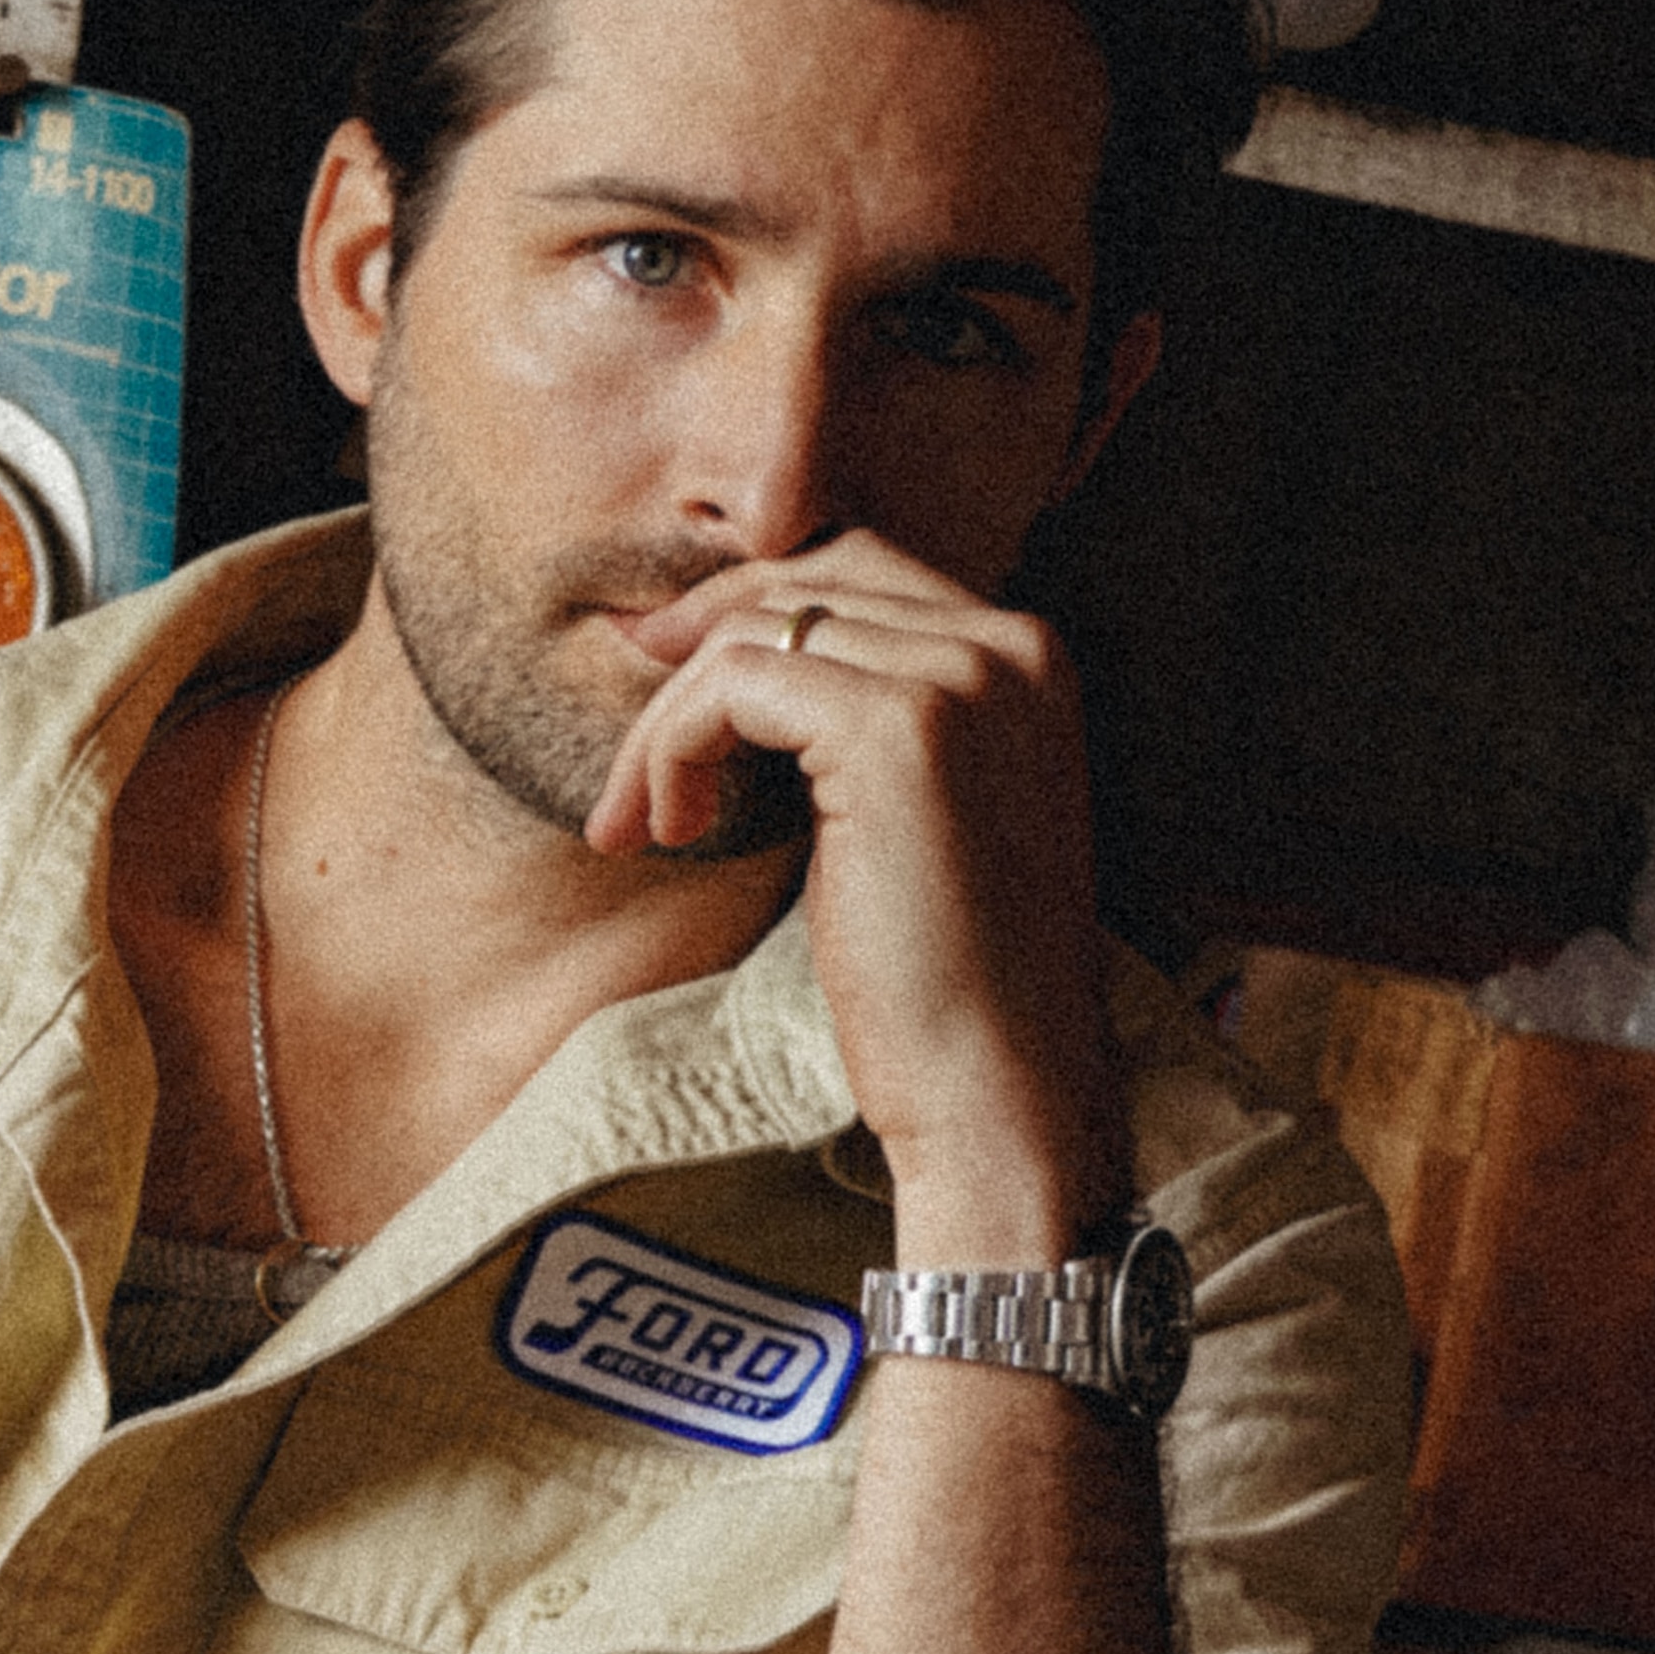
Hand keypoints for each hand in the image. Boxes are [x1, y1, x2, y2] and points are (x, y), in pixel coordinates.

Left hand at [580, 533, 1129, 1234]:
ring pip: (751, 635)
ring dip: (667, 727)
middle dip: (693, 648)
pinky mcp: (895, 728)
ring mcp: (959, 678)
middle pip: (800, 579)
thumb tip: (734, 646)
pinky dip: (672, 748)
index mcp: (1027, 656)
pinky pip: (731, 686)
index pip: (854, 569)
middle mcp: (1009, 643)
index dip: (742, 610)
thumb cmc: (946, 976)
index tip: (659, 668)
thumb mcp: (915, 811)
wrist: (998, 1085)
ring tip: (646, 825)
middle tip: (627, 744)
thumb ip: (864, 715)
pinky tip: (671, 832)